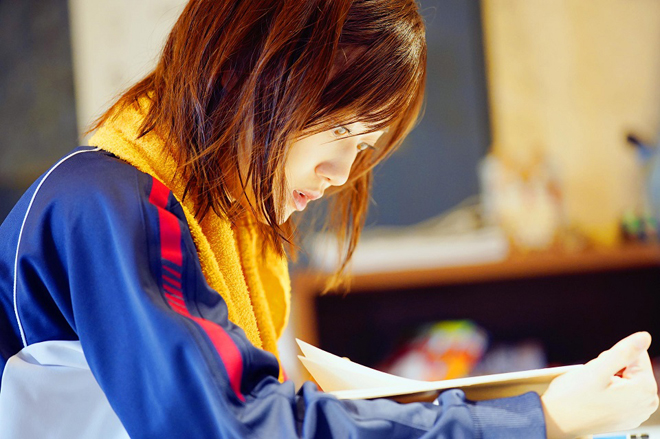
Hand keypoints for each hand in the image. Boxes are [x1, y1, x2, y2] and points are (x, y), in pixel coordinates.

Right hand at [541, 331, 658, 438]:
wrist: (556, 422)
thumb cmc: (573, 398)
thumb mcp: (597, 370)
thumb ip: (623, 352)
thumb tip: (645, 337)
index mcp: (645, 390)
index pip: (637, 355)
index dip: (613, 357)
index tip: (599, 371)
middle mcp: (647, 404)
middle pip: (633, 368)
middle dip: (612, 368)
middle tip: (594, 381)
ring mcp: (637, 413)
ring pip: (626, 379)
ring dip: (609, 379)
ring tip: (593, 390)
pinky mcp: (627, 417)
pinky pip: (622, 393)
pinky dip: (608, 390)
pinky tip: (595, 398)